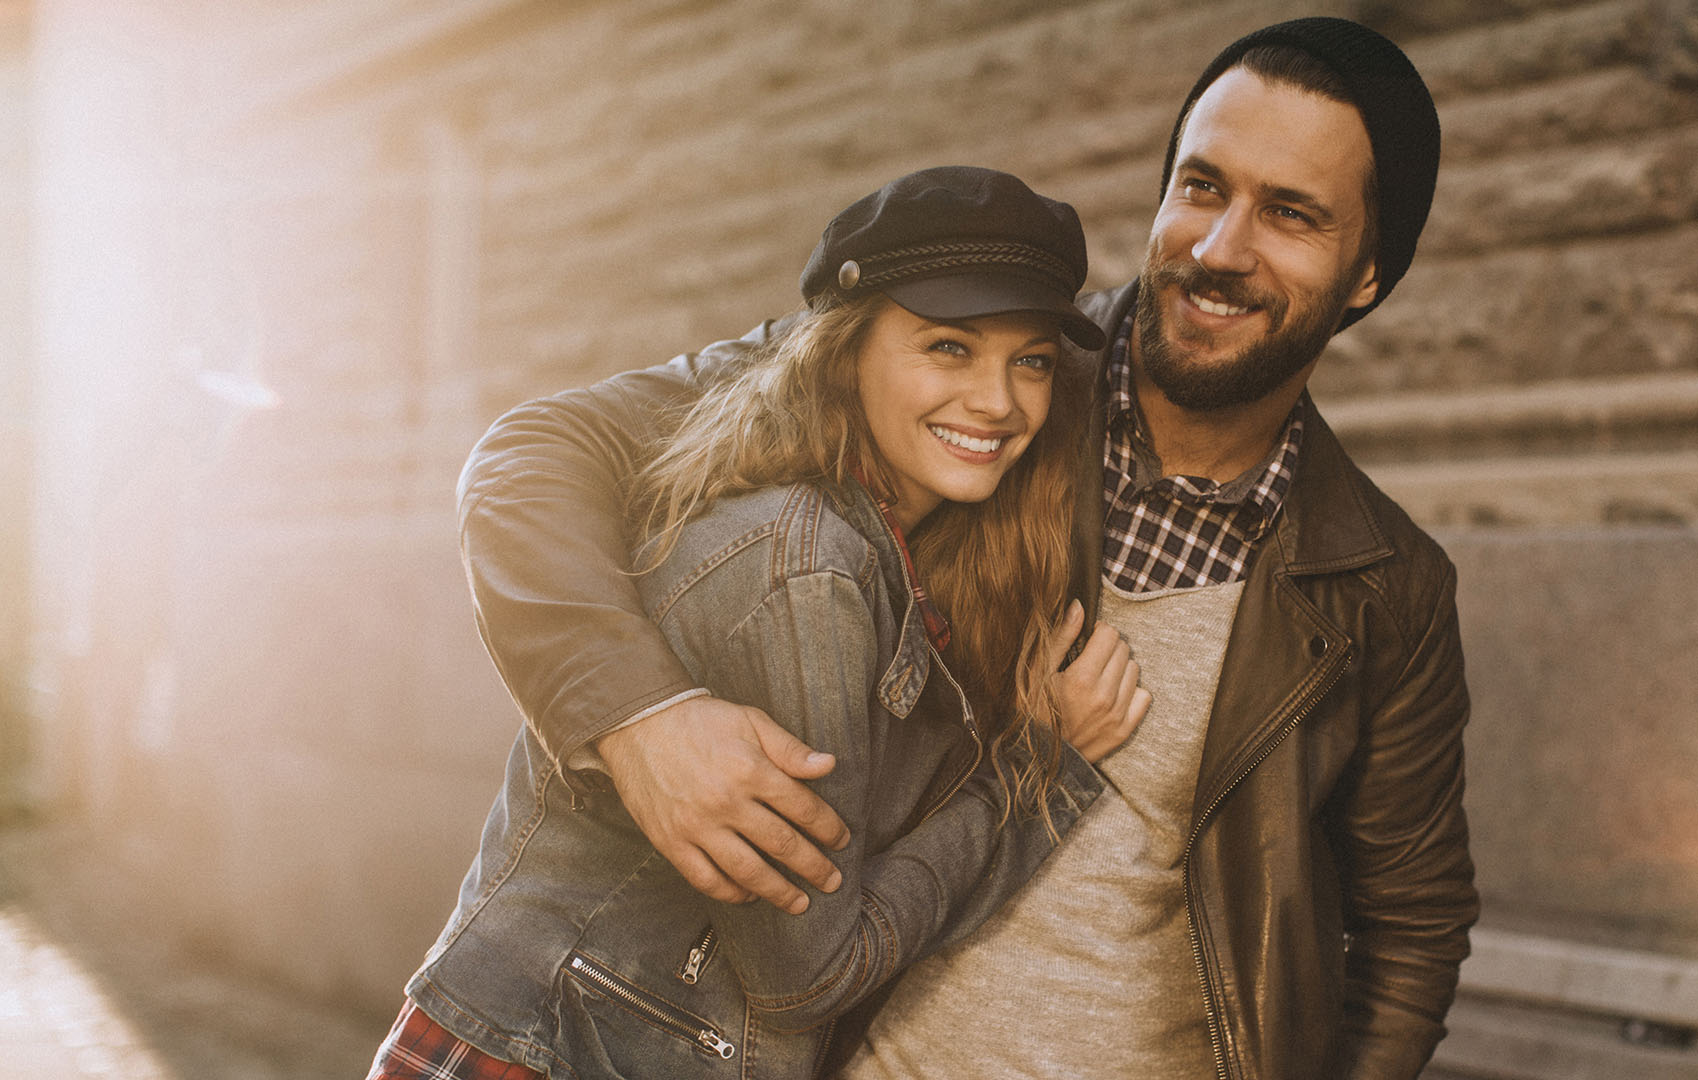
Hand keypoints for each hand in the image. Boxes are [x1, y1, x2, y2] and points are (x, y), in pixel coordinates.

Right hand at [596, 696, 850, 913]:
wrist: (639, 724)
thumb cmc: (700, 721)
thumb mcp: (750, 721)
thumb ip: (790, 749)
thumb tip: (829, 766)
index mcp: (751, 769)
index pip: (802, 808)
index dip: (828, 827)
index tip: (841, 840)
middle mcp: (726, 802)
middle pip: (782, 844)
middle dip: (814, 867)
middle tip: (833, 881)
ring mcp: (697, 826)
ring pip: (748, 871)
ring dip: (779, 892)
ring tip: (800, 903)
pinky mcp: (671, 842)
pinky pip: (706, 879)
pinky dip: (731, 893)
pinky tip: (749, 895)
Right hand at [1049, 600, 1149, 762]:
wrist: (1035, 757)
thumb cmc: (1031, 710)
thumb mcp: (1036, 671)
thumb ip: (1060, 638)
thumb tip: (1078, 607)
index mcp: (1081, 678)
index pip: (1110, 634)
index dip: (1098, 632)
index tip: (1088, 640)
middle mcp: (1103, 696)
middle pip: (1124, 650)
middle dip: (1109, 648)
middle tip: (1091, 660)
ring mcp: (1116, 715)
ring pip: (1135, 670)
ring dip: (1119, 668)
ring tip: (1099, 678)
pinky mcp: (1124, 730)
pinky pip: (1143, 696)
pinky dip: (1131, 691)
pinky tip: (1112, 694)